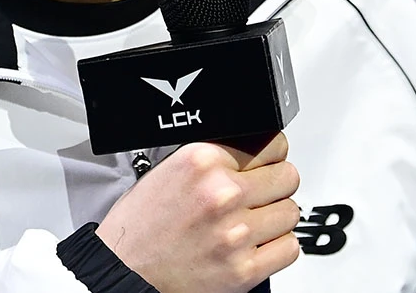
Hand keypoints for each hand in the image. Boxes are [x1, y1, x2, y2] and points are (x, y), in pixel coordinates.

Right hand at [96, 132, 300, 292]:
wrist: (124, 271)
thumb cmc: (142, 224)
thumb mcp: (171, 169)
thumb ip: (215, 156)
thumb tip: (255, 150)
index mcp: (202, 160)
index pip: (272, 143)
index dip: (271, 154)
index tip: (268, 162)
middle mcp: (222, 193)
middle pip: (288, 177)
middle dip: (276, 185)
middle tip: (260, 194)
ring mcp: (236, 233)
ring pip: (291, 212)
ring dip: (276, 217)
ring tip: (252, 221)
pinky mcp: (244, 270)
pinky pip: (290, 248)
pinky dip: (278, 246)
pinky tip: (257, 243)